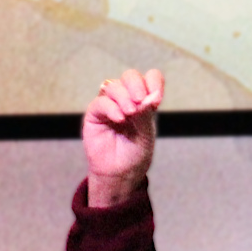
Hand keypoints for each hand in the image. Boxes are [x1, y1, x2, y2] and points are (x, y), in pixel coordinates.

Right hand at [83, 68, 163, 207]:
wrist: (120, 173)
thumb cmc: (135, 154)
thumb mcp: (146, 134)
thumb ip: (146, 114)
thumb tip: (151, 95)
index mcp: (144, 101)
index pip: (150, 79)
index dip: (154, 82)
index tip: (157, 98)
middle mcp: (126, 99)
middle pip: (130, 77)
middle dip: (136, 85)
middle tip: (140, 101)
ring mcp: (110, 104)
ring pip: (114, 86)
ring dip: (123, 97)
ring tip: (129, 114)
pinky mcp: (95, 113)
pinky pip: (101, 101)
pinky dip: (111, 107)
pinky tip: (119, 118)